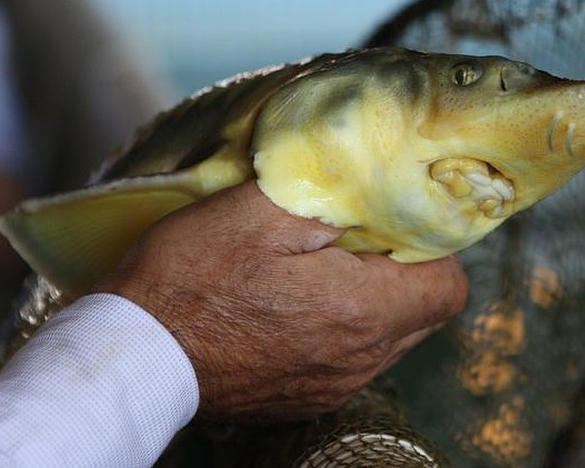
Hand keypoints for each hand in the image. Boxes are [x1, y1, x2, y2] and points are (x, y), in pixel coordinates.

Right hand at [95, 181, 467, 421]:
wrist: (135, 354)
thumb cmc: (193, 276)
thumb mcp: (262, 210)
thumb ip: (335, 194)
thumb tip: (379, 184)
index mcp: (362, 312)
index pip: (449, 287)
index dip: (433, 248)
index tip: (396, 224)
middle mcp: (359, 361)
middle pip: (424, 314)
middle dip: (403, 272)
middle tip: (354, 238)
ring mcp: (332, 387)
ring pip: (388, 339)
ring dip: (369, 301)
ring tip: (317, 268)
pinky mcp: (304, 400)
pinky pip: (349, 360)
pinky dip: (338, 329)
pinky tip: (292, 303)